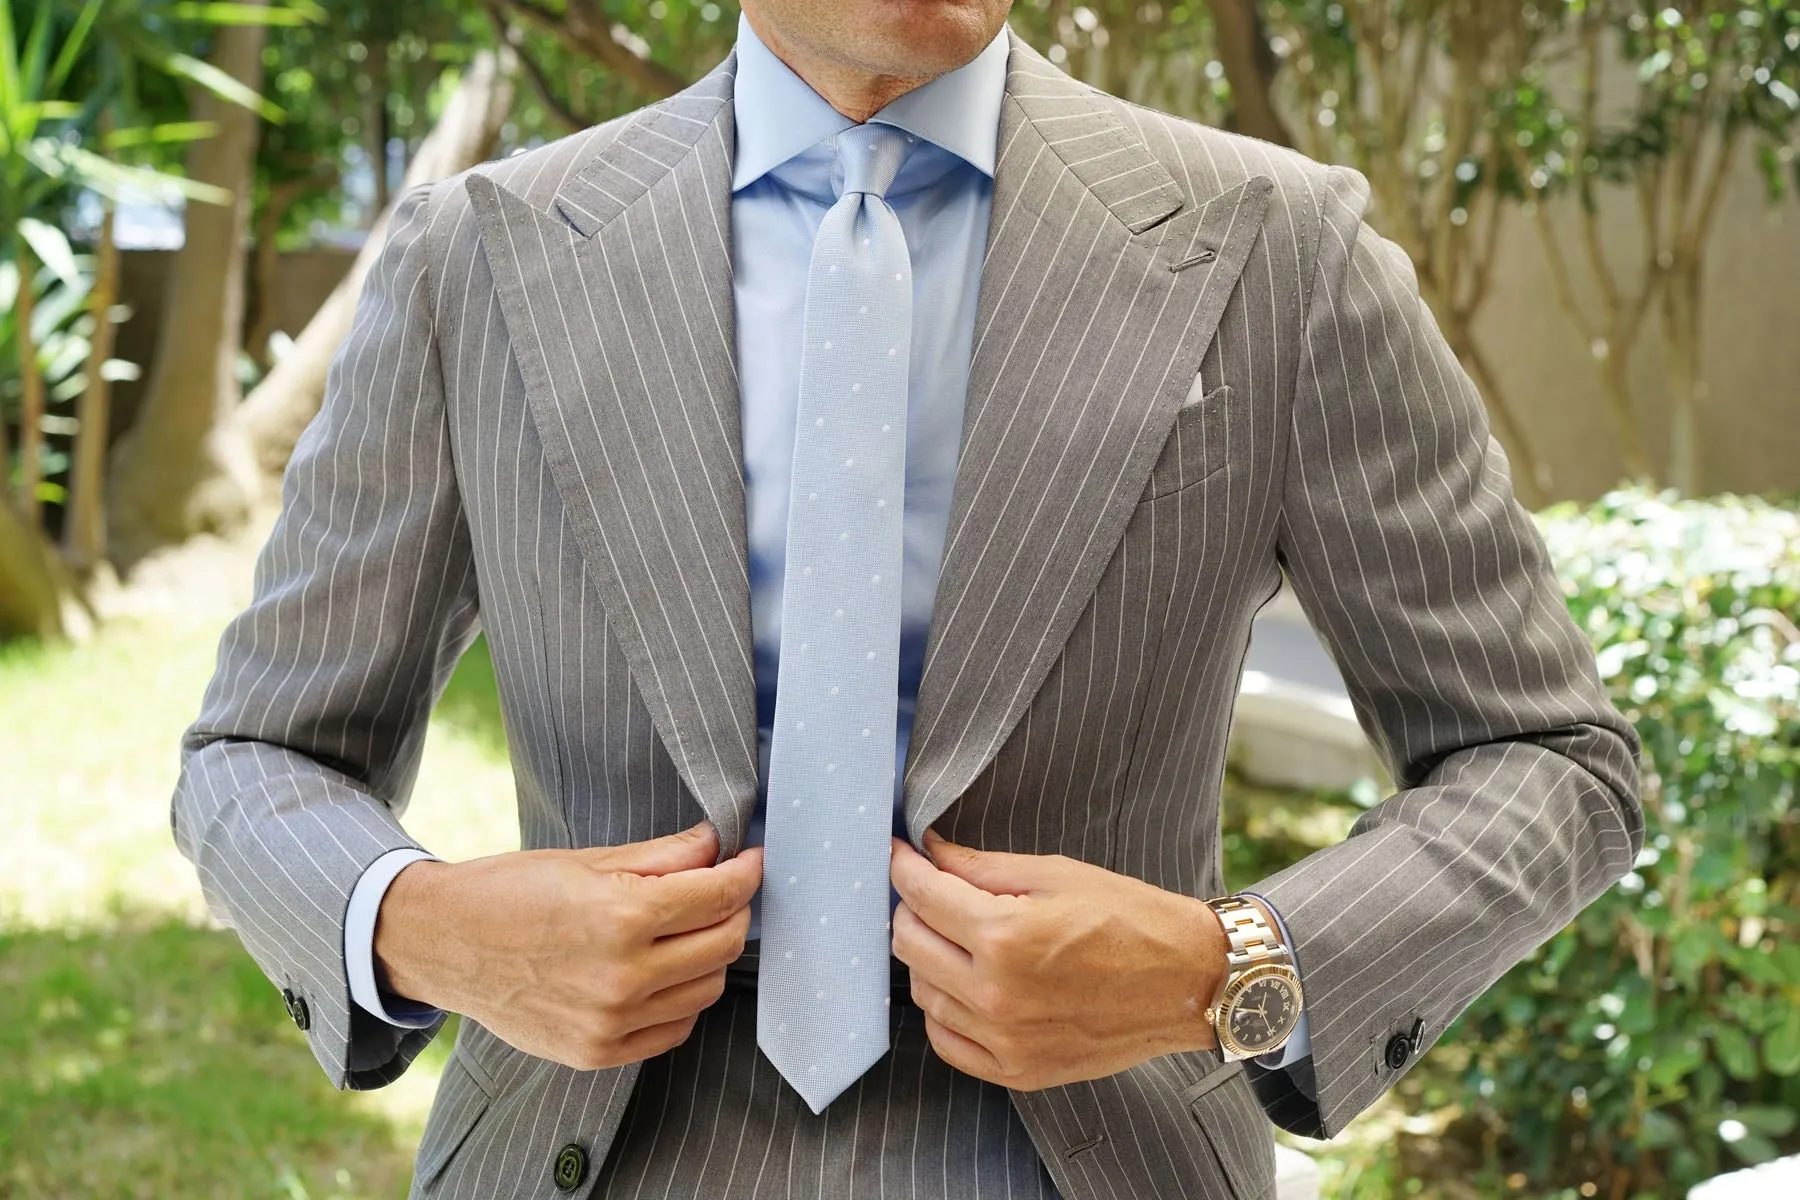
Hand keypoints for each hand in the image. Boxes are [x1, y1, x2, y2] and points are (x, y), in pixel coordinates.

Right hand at [375, 820, 761, 1071]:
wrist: (443, 943)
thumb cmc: (510, 892)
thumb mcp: (588, 859)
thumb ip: (662, 856)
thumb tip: (716, 844)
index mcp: (622, 917)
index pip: (719, 896)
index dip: (745, 872)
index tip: (751, 860)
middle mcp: (622, 977)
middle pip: (724, 944)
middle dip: (733, 910)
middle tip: (721, 890)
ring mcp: (611, 1022)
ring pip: (707, 989)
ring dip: (710, 955)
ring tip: (688, 929)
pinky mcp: (598, 1053)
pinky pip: (674, 1030)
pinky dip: (682, 999)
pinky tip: (663, 971)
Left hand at [888, 828, 1229, 1090]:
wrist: (1189, 982)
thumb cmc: (1130, 918)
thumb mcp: (1056, 874)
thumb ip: (982, 867)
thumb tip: (930, 852)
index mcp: (1005, 935)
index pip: (922, 895)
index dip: (902, 866)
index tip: (899, 854)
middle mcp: (997, 993)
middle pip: (909, 943)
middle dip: (911, 908)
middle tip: (929, 891)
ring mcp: (1005, 1039)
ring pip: (923, 991)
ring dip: (926, 956)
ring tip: (954, 935)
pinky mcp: (1018, 1070)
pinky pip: (948, 1040)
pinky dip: (944, 1009)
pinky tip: (963, 984)